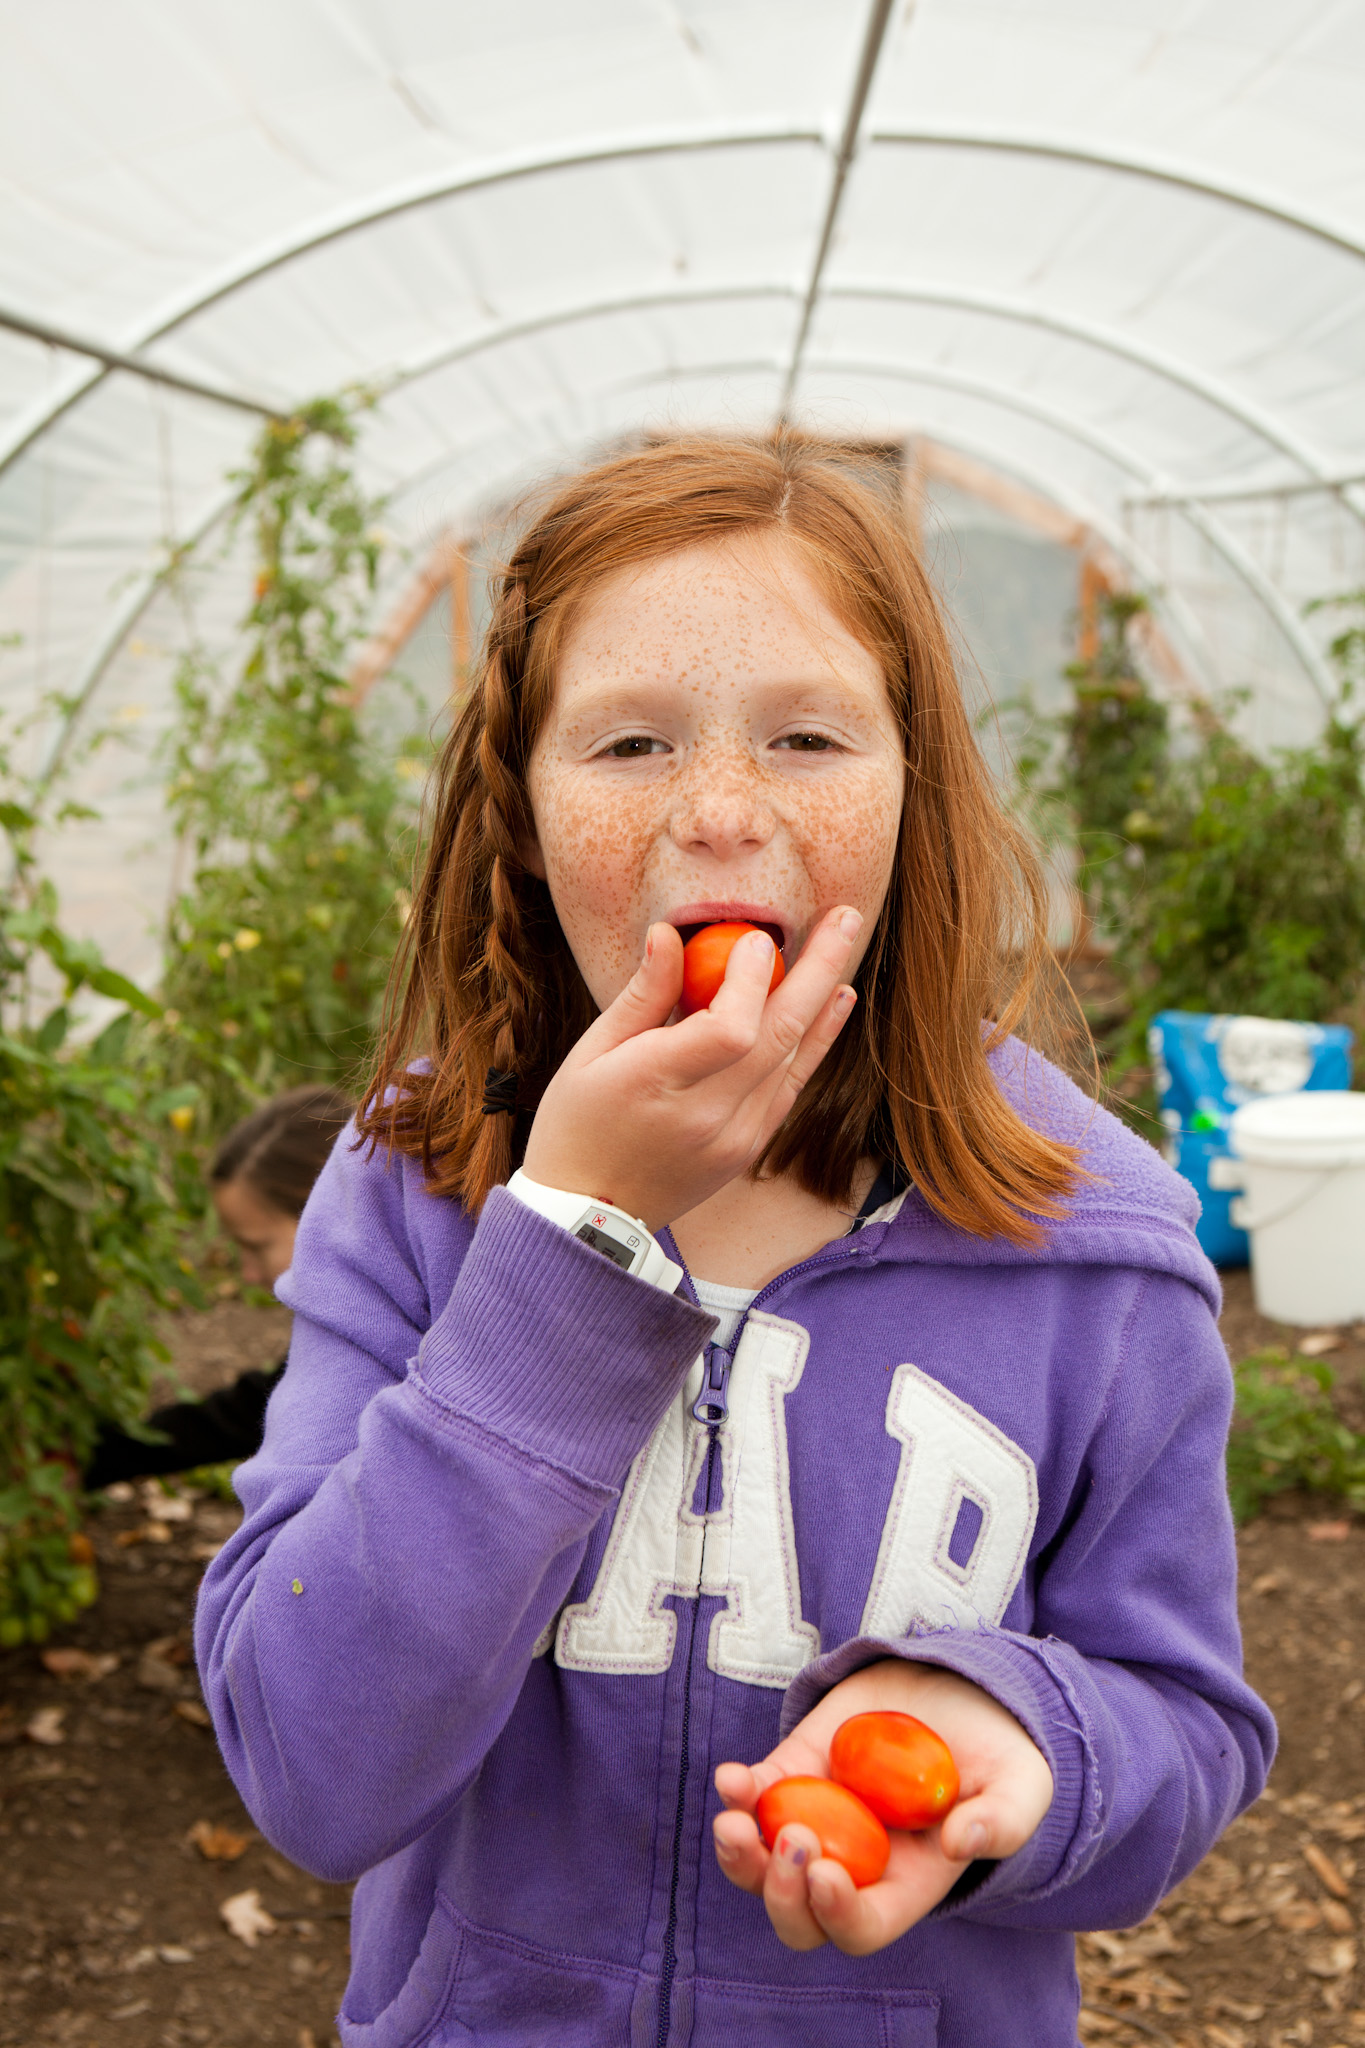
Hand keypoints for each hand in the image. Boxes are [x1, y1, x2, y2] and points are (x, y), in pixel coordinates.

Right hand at [520, 909, 860, 1231]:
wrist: (589, 1218)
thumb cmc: (576, 1126)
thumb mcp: (591, 1054)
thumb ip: (642, 995)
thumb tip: (670, 934)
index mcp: (656, 1085)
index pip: (730, 1030)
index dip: (750, 979)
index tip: (754, 938)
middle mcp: (707, 1115)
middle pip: (778, 1035)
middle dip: (816, 969)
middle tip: (844, 916)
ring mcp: (735, 1136)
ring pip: (794, 1058)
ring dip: (823, 997)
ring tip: (844, 941)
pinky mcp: (749, 1147)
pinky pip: (792, 1085)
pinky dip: (816, 1040)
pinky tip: (834, 1001)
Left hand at [713, 1660, 1053, 1954]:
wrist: (961, 1691)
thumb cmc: (997, 1752)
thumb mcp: (1020, 1785)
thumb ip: (1002, 1820)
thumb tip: (958, 1843)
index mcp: (905, 1886)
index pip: (861, 1927)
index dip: (838, 1914)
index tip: (828, 1873)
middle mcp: (854, 1865)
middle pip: (798, 1916)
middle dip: (779, 1894)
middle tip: (792, 1841)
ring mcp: (819, 1819)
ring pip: (760, 1867)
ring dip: (739, 1855)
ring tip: (734, 1820)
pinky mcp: (796, 1771)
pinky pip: (754, 1798)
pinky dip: (736, 1792)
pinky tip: (733, 1777)